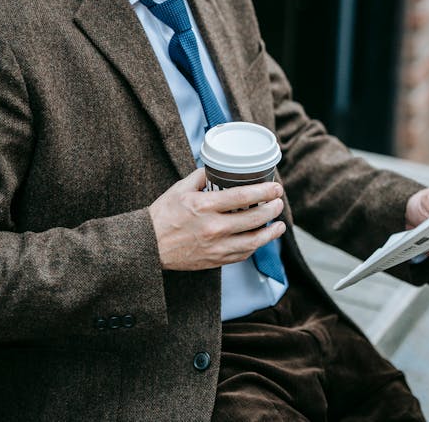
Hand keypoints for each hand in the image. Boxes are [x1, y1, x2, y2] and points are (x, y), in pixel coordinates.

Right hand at [148, 167, 285, 270]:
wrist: (148, 245)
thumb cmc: (163, 215)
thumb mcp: (179, 189)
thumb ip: (200, 176)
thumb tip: (217, 168)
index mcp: (204, 206)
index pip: (243, 196)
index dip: (264, 191)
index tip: (275, 187)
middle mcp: (213, 227)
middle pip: (254, 218)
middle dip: (272, 209)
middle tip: (279, 202)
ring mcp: (216, 246)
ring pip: (253, 241)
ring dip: (271, 232)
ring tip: (279, 224)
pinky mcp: (215, 260)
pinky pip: (242, 254)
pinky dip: (255, 246)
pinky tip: (260, 239)